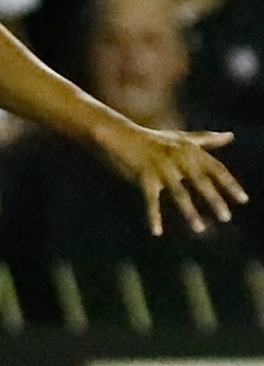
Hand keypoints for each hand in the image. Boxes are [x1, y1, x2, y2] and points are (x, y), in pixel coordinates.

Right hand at [93, 122, 247, 236]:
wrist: (122, 134)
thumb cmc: (153, 139)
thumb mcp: (182, 138)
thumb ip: (207, 139)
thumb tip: (230, 136)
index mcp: (190, 150)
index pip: (216, 168)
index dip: (230, 185)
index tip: (243, 200)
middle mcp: (178, 157)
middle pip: (200, 181)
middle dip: (213, 199)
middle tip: (225, 217)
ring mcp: (161, 166)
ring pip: (179, 193)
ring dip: (189, 212)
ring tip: (200, 228)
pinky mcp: (143, 175)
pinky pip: (150, 199)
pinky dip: (153, 216)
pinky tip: (157, 232)